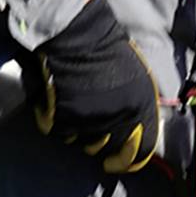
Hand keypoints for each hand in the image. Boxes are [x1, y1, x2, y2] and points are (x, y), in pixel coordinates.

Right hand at [27, 0, 161, 172]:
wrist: (76, 34)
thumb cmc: (108, 50)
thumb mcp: (138, 78)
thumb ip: (139, 106)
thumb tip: (138, 131)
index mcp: (140, 110)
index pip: (141, 151)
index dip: (130, 161)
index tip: (117, 162)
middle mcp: (117, 120)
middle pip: (107, 151)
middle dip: (99, 147)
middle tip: (91, 135)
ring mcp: (89, 121)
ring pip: (82, 143)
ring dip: (78, 132)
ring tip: (74, 109)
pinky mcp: (62, 119)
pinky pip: (58, 132)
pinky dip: (54, 121)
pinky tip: (55, 104)